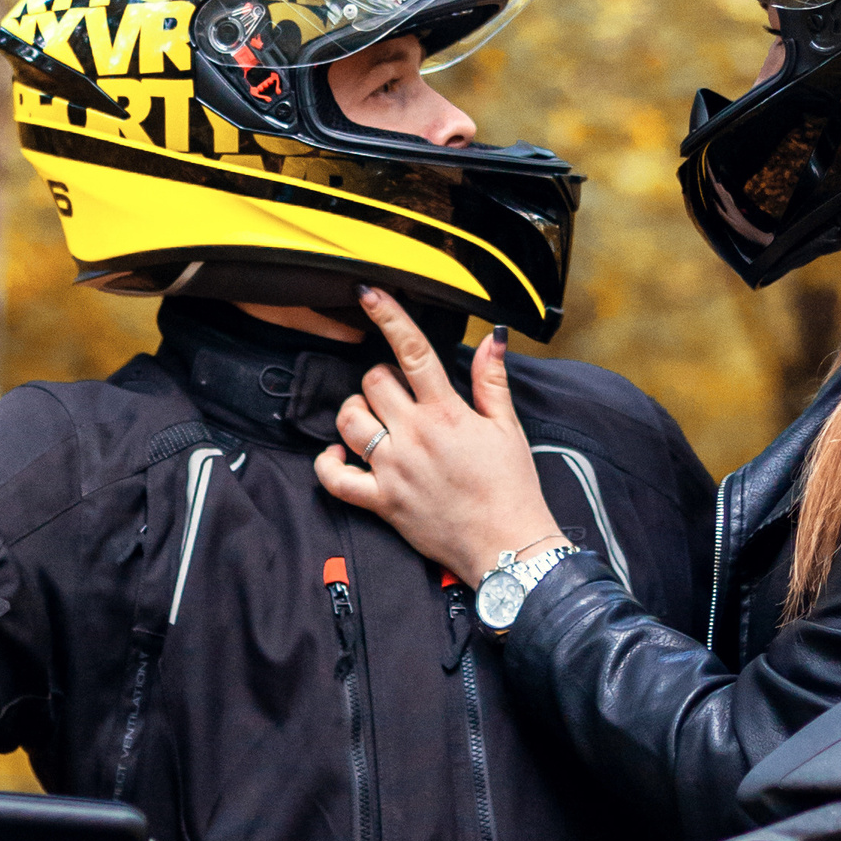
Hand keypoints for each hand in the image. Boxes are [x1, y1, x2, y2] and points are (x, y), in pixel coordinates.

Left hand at [313, 287, 559, 584]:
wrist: (508, 546)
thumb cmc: (511, 488)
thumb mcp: (508, 429)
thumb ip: (492, 381)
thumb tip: (492, 339)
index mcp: (447, 413)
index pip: (411, 351)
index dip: (388, 315)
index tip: (369, 293)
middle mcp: (414, 436)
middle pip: (372, 381)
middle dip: (379, 377)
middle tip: (396, 393)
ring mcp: (393, 469)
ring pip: (349, 420)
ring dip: (355, 412)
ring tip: (373, 420)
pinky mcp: (381, 502)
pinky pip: (334, 478)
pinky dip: (329, 463)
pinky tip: (340, 455)